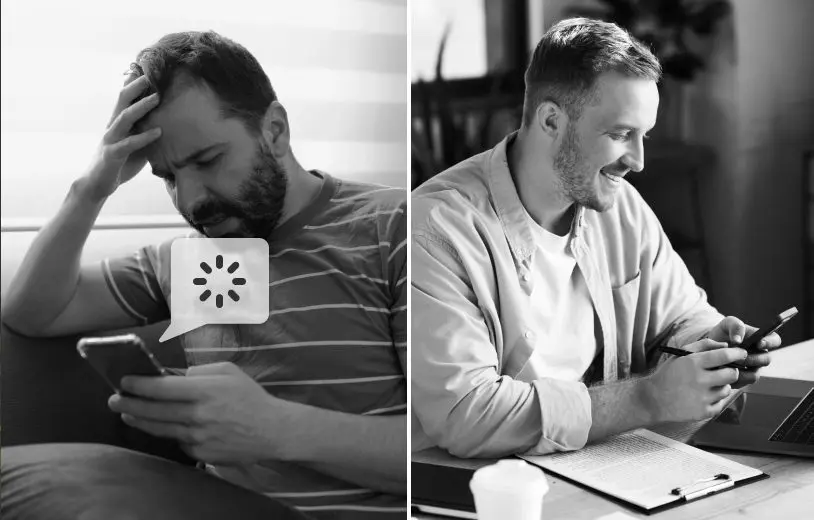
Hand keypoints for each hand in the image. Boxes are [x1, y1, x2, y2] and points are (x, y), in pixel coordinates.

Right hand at [83, 74, 161, 200]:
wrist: (98, 184)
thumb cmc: (121, 162)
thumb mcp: (137, 143)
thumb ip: (147, 130)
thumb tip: (169, 121)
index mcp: (118, 122)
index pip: (125, 97)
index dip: (134, 81)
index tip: (148, 66)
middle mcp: (113, 126)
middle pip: (122, 99)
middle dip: (136, 85)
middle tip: (152, 73)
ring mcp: (111, 139)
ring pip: (124, 117)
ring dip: (141, 107)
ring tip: (157, 98)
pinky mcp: (112, 155)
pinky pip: (128, 144)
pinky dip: (144, 137)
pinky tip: (158, 132)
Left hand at [108, 362, 293, 464]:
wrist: (271, 430)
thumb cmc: (250, 397)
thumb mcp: (228, 371)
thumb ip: (199, 372)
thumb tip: (173, 377)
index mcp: (204, 390)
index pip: (161, 388)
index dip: (138, 385)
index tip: (123, 382)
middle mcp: (197, 415)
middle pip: (153, 411)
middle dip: (129, 404)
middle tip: (113, 400)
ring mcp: (198, 437)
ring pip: (160, 429)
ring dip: (140, 420)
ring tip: (127, 414)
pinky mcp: (201, 453)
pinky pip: (179, 442)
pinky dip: (171, 434)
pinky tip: (166, 427)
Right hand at [647, 339, 747, 422]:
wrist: (654, 399)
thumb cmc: (669, 374)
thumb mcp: (680, 355)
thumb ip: (704, 345)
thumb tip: (727, 346)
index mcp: (693, 363)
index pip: (725, 356)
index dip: (738, 353)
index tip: (742, 353)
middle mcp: (699, 380)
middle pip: (732, 374)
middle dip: (732, 371)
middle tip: (726, 371)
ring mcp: (702, 398)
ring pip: (727, 389)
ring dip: (721, 386)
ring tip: (706, 386)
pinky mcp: (704, 412)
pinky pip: (721, 403)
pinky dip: (715, 400)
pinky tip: (702, 397)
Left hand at [704, 316, 782, 387]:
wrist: (709, 347)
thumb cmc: (723, 333)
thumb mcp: (727, 324)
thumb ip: (735, 326)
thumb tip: (738, 340)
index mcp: (760, 339)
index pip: (775, 340)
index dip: (770, 342)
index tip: (759, 342)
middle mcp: (760, 355)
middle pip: (766, 360)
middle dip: (753, 359)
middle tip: (739, 357)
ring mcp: (753, 368)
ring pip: (755, 374)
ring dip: (742, 370)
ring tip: (727, 365)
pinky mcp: (743, 379)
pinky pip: (743, 382)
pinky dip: (733, 378)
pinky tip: (723, 372)